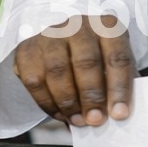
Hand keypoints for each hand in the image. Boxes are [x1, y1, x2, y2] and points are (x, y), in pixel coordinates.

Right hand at [12, 14, 135, 126]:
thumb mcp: (111, 66)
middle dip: (92, 96)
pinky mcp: (27, 50)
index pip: (117, 57)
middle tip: (95, 120)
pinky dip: (47, 103)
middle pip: (86, 62)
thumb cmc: (95, 60)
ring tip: (78, 120)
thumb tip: (115, 114)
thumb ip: (115, 86)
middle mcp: (78, 26)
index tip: (119, 114)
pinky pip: (34, 80)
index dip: (119, 88)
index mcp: (106, 27)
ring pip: (57, 70)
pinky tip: (60, 113)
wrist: (59, 45)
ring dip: (69, 102)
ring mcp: (51, 35)